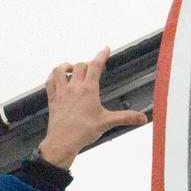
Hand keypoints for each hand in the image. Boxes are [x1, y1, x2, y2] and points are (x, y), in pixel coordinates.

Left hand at [37, 47, 147, 169]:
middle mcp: (73, 88)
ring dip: (66, 66)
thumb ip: (126, 117)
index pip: (95, 66)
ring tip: (72, 67)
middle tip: (93, 66)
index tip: (105, 49)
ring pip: (60, 70)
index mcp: (88, 90)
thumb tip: (141, 117)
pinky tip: (56, 78)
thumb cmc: (82, 131)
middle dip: (87, 63)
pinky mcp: (53, 100)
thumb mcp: (107, 123)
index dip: (101, 55)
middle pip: (80, 66)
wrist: (63, 141)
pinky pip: (49, 83)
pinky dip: (53, 77)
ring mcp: (61, 92)